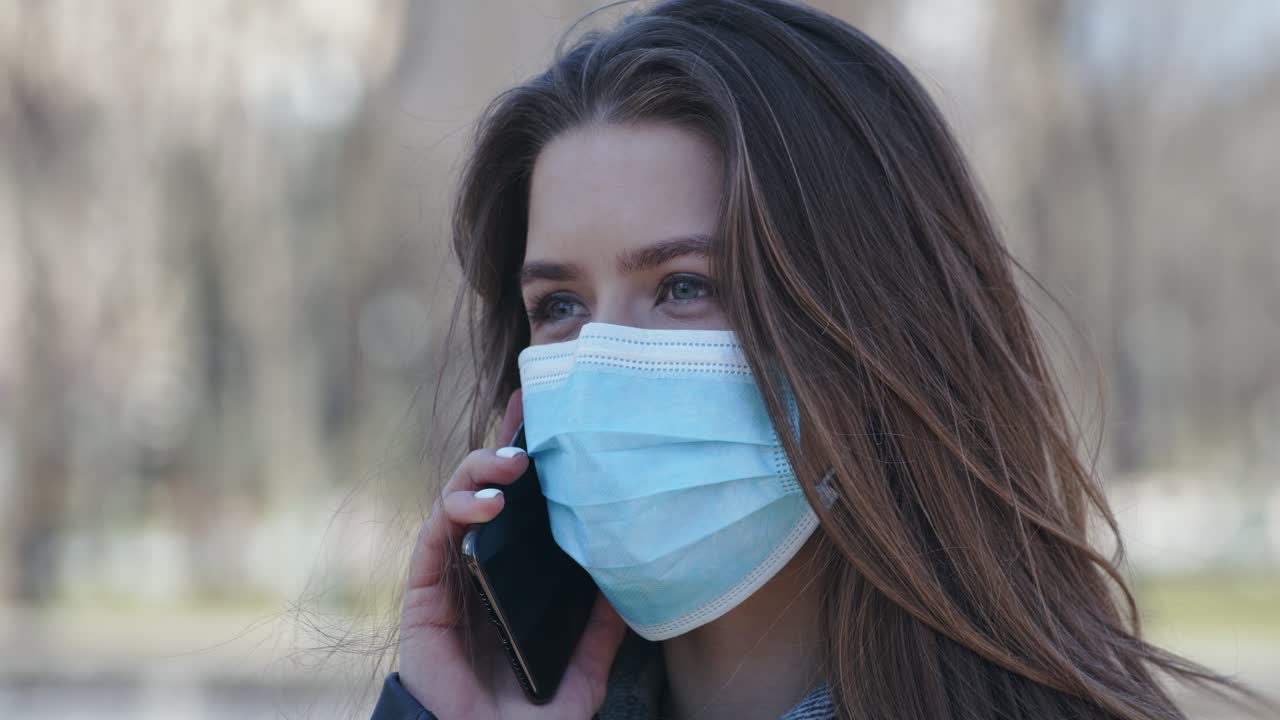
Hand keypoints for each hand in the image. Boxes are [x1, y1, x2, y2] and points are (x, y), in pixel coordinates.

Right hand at [396, 389, 627, 718]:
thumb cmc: (531, 717)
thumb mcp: (584, 670)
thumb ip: (601, 630)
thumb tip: (631, 584)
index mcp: (512, 578)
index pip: (518, 507)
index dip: (523, 458)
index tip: (543, 415)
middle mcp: (478, 569)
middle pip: (482, 491)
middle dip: (500, 446)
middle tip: (527, 422)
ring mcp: (448, 578)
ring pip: (454, 502)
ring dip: (479, 473)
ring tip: (513, 466)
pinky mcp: (423, 594)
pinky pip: (434, 538)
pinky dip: (456, 511)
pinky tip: (486, 504)